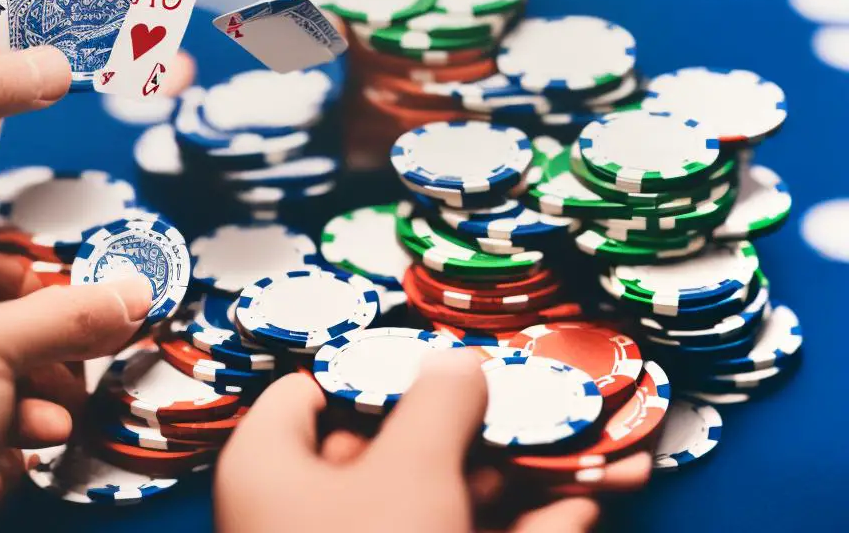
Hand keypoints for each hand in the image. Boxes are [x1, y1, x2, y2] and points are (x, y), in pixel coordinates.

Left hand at [0, 247, 150, 532]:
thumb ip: (72, 315)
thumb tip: (134, 291)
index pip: (16, 271)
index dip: (60, 290)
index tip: (104, 307)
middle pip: (32, 325)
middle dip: (64, 348)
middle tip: (88, 353)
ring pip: (35, 376)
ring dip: (56, 391)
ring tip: (55, 403)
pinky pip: (26, 419)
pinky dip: (40, 425)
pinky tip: (38, 433)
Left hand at [215, 352, 611, 532]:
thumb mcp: (409, 473)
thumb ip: (438, 404)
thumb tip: (461, 360)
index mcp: (272, 467)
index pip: (315, 391)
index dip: (381, 367)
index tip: (447, 356)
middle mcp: (310, 511)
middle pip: (401, 445)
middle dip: (485, 425)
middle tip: (544, 398)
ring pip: (446, 500)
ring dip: (523, 478)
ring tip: (598, 447)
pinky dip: (522, 532)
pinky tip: (581, 506)